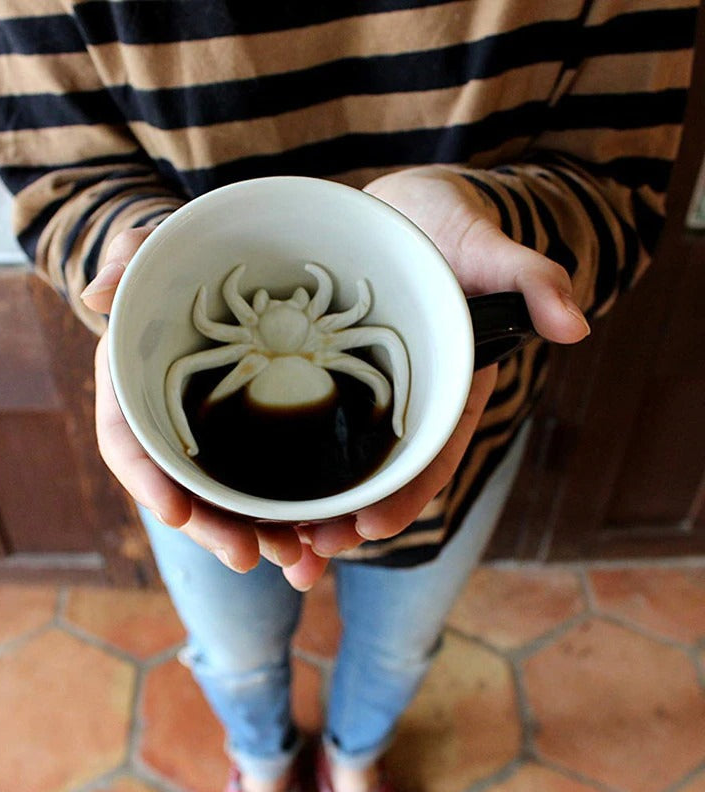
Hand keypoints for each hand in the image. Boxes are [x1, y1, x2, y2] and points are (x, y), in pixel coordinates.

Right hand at [82, 227, 329, 589]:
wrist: (223, 271)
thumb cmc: (180, 259)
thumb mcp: (155, 247)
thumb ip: (129, 258)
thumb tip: (95, 293)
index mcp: (136, 385)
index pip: (127, 441)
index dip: (146, 479)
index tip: (173, 512)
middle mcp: (171, 421)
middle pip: (184, 488)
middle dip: (213, 528)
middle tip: (250, 557)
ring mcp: (214, 436)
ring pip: (229, 500)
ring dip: (261, 536)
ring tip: (299, 561)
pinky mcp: (256, 438)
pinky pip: (268, 486)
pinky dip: (292, 517)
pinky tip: (320, 539)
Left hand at [298, 166, 591, 552]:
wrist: (405, 210)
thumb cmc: (454, 229)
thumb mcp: (492, 249)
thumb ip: (531, 281)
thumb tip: (573, 324)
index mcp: (450, 386)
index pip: (433, 452)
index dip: (407, 494)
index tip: (372, 528)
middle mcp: (406, 397)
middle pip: (378, 470)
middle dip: (346, 515)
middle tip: (308, 549)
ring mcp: (362, 385)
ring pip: (334, 456)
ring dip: (307, 500)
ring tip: (272, 537)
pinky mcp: (322, 366)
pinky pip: (300, 414)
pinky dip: (279, 450)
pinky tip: (250, 479)